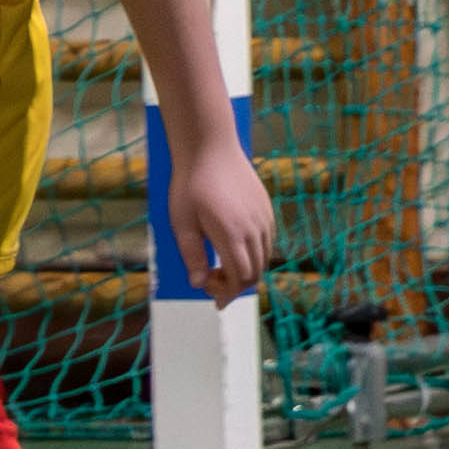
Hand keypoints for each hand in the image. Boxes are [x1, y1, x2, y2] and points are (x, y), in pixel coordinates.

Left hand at [171, 132, 273, 301]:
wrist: (210, 148)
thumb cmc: (190, 185)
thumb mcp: (181, 223)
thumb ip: (192, 256)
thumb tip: (199, 283)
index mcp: (232, 235)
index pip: (241, 278)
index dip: (229, 294)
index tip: (214, 300)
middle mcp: (255, 229)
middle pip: (255, 272)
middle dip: (235, 286)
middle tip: (211, 283)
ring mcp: (264, 219)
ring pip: (264, 258)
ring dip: (245, 271)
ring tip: (219, 267)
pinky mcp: (267, 210)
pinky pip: (267, 242)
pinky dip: (254, 255)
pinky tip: (232, 250)